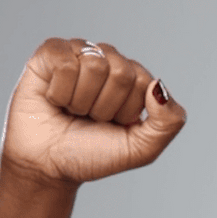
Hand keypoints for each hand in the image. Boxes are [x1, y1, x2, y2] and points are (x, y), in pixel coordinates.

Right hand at [0, 37, 185, 185]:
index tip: (112, 124)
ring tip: (72, 110)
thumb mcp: (140, 149)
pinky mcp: (50, 52)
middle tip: (90, 118)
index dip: (126, 112)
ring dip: (81, 101)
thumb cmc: (91, 155)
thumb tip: (159, 86)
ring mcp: (79, 53)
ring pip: (94, 64)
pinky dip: (59, 92)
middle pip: (121, 72)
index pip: (144, 82)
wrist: (48, 165)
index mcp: (134, 80)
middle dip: (104, 107)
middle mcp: (108, 61)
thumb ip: (168, 123)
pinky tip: (55, 100)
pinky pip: (65, 63)